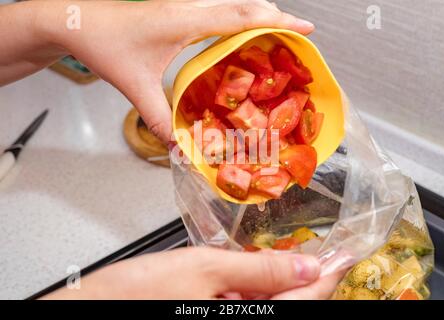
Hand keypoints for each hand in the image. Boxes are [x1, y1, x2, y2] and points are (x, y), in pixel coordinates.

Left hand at [39, 0, 313, 143]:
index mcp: (185, 21)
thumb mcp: (136, 87)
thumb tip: (182, 147)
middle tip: (297, 35)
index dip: (277, 22)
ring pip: (231, 4)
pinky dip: (237, 19)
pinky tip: (238, 36)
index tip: (305, 28)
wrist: (75, 21)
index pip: (241, 16)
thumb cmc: (104, 45)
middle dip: (275, 17)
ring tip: (275, 34)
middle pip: (244, 4)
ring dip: (257, 16)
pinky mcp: (176, 10)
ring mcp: (182, 5)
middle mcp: (189, 7)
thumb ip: (162, 119)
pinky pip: (216, 10)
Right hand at [42, 247, 345, 299]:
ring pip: (272, 304)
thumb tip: (306, 268)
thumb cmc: (136, 294)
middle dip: (310, 278)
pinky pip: (249, 305)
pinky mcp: (213, 315)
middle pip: (294, 304)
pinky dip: (258, 288)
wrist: (93, 307)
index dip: (331, 275)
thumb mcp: (201, 270)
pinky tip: (255, 272)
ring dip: (283, 282)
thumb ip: (257, 269)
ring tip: (291, 255)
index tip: (349, 254)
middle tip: (322, 249)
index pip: (308, 299)